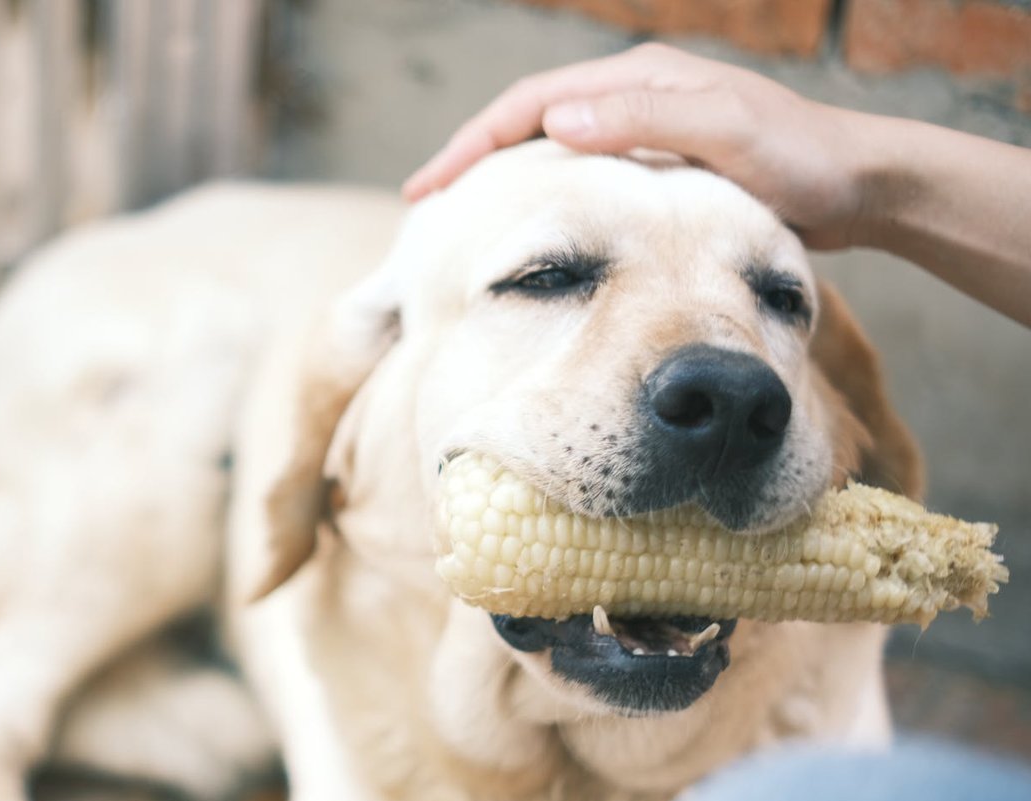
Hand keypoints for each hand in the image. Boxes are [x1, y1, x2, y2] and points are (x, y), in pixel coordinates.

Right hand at [402, 44, 872, 250]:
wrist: (861, 187)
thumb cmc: (801, 161)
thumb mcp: (727, 133)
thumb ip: (648, 120)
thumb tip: (558, 121)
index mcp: (640, 79)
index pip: (530, 104)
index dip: (472, 145)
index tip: (428, 190)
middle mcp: (635, 98)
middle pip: (528, 123)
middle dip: (471, 161)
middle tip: (424, 208)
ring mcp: (645, 133)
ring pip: (551, 152)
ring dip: (501, 181)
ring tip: (460, 222)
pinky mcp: (658, 171)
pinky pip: (580, 181)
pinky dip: (542, 202)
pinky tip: (529, 235)